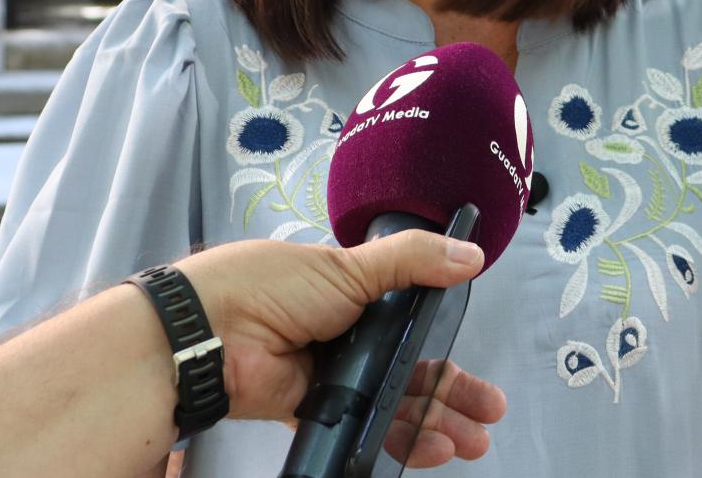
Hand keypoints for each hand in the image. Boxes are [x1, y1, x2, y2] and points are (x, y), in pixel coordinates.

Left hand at [176, 233, 507, 465]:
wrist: (214, 331)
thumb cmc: (272, 287)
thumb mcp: (349, 266)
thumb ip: (412, 260)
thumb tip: (470, 252)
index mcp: (354, 293)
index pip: (413, 326)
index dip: (447, 349)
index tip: (478, 368)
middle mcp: (345, 336)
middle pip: (409, 372)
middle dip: (451, 396)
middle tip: (488, 416)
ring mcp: (329, 375)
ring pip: (391, 404)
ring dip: (431, 423)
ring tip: (469, 442)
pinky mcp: (312, 410)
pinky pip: (361, 427)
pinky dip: (393, 439)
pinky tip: (425, 448)